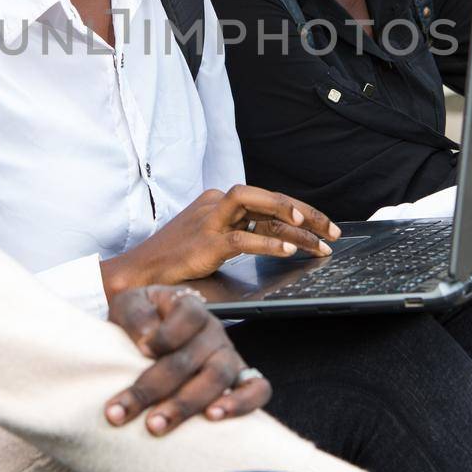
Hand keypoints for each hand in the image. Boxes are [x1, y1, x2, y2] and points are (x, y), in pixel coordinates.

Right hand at [102, 185, 340, 292]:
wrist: (139, 271)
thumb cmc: (176, 259)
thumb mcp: (212, 240)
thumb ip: (241, 233)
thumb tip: (282, 237)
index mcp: (219, 202)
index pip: (268, 200)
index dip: (300, 211)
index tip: (324, 227)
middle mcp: (216, 204)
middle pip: (269, 199)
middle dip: (306, 214)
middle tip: (332, 233)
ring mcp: (210, 221)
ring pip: (258, 208)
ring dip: (291, 220)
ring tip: (317, 237)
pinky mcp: (205, 242)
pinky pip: (242, 237)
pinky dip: (267, 242)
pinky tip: (287, 249)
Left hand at [103, 285, 270, 433]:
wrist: (150, 341)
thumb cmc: (139, 324)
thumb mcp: (128, 305)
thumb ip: (135, 315)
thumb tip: (146, 339)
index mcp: (189, 308)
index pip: (188, 315)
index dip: (166, 333)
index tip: (141, 349)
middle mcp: (213, 332)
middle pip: (192, 357)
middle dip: (155, 386)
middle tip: (122, 411)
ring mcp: (229, 357)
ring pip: (217, 377)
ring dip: (185, 403)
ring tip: (158, 424)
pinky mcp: (240, 380)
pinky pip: (258, 390)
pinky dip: (242, 404)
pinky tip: (214, 418)